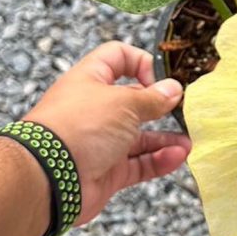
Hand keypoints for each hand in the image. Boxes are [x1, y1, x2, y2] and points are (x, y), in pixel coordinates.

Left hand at [23, 41, 190, 223]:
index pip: (117, 58)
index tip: (161, 78)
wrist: (48, 178)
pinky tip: (178, 156)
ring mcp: (100, 142)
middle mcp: (95, 109)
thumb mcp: (124, 102)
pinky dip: (159, 160)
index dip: (141, 62)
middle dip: (159, 105)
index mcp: (90, 80)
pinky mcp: (107, 171)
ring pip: (139, 137)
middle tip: (182, 110)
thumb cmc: (80, 127)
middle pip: (133, 101)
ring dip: (165, 138)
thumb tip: (173, 89)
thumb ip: (152, 98)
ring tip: (188, 141)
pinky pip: (138, 163)